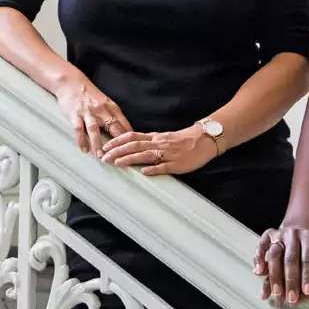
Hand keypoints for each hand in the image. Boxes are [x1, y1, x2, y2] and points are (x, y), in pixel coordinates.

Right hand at [55, 76, 131, 154]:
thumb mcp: (106, 103)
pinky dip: (81, 140)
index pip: (124, 125)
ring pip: (95, 130)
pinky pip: (79, 129)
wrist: (71, 82)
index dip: (129, 139)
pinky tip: (84, 149)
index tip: (132, 151)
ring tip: (101, 156)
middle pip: (113, 128)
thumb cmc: (90, 96)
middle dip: (116, 143)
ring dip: (98, 144)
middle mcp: (101, 109)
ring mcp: (88, 112)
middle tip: (119, 157)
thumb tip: (127, 134)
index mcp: (112, 107)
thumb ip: (114, 117)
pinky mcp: (75, 114)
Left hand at [99, 126, 216, 175]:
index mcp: (155, 137)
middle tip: (104, 157)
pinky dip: (153, 169)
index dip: (117, 141)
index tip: (105, 145)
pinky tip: (144, 172)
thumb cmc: (183, 140)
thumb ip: (149, 142)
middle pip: (134, 145)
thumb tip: (132, 146)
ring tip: (117, 163)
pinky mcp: (177, 164)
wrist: (203, 140)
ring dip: (130, 159)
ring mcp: (167, 154)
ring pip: (146, 154)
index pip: (132, 136)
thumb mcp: (163, 137)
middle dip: (118, 151)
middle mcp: (158, 144)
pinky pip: (164, 166)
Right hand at [255, 225, 308, 305]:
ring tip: (275, 293)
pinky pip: (261, 246)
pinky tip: (259, 272)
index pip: (308, 257)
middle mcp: (292, 234)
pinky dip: (258, 258)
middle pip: (290, 258)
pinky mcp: (268, 236)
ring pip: (274, 254)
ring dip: (274, 275)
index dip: (307, 275)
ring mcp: (279, 235)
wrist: (299, 233)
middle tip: (291, 299)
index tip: (308, 291)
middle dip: (290, 281)